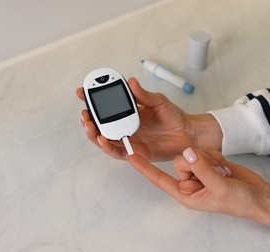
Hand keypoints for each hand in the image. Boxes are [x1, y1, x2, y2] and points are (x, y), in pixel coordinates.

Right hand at [76, 77, 222, 160]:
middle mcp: (125, 126)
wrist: (188, 133)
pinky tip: (103, 139)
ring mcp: (129, 140)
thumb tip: (131, 82)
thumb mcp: (158, 101)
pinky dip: (108, 147)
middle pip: (101, 125)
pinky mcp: (135, 152)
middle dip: (89, 119)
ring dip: (94, 134)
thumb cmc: (173, 117)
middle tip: (84, 113)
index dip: (93, 100)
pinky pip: (117, 151)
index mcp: (128, 112)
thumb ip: (143, 95)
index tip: (81, 92)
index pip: (107, 106)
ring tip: (89, 126)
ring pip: (104, 139)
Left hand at [128, 147, 269, 226]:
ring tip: (222, 171)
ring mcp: (198, 171)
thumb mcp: (218, 187)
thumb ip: (201, 168)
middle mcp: (189, 182)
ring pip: (192, 152)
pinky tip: (224, 166)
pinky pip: (203, 150)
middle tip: (216, 172)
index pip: (159, 179)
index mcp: (186, 194)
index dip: (145, 168)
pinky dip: (215, 156)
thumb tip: (187, 152)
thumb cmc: (238, 201)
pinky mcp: (207, 162)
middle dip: (199, 161)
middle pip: (180, 160)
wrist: (258, 196)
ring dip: (209, 159)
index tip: (131, 156)